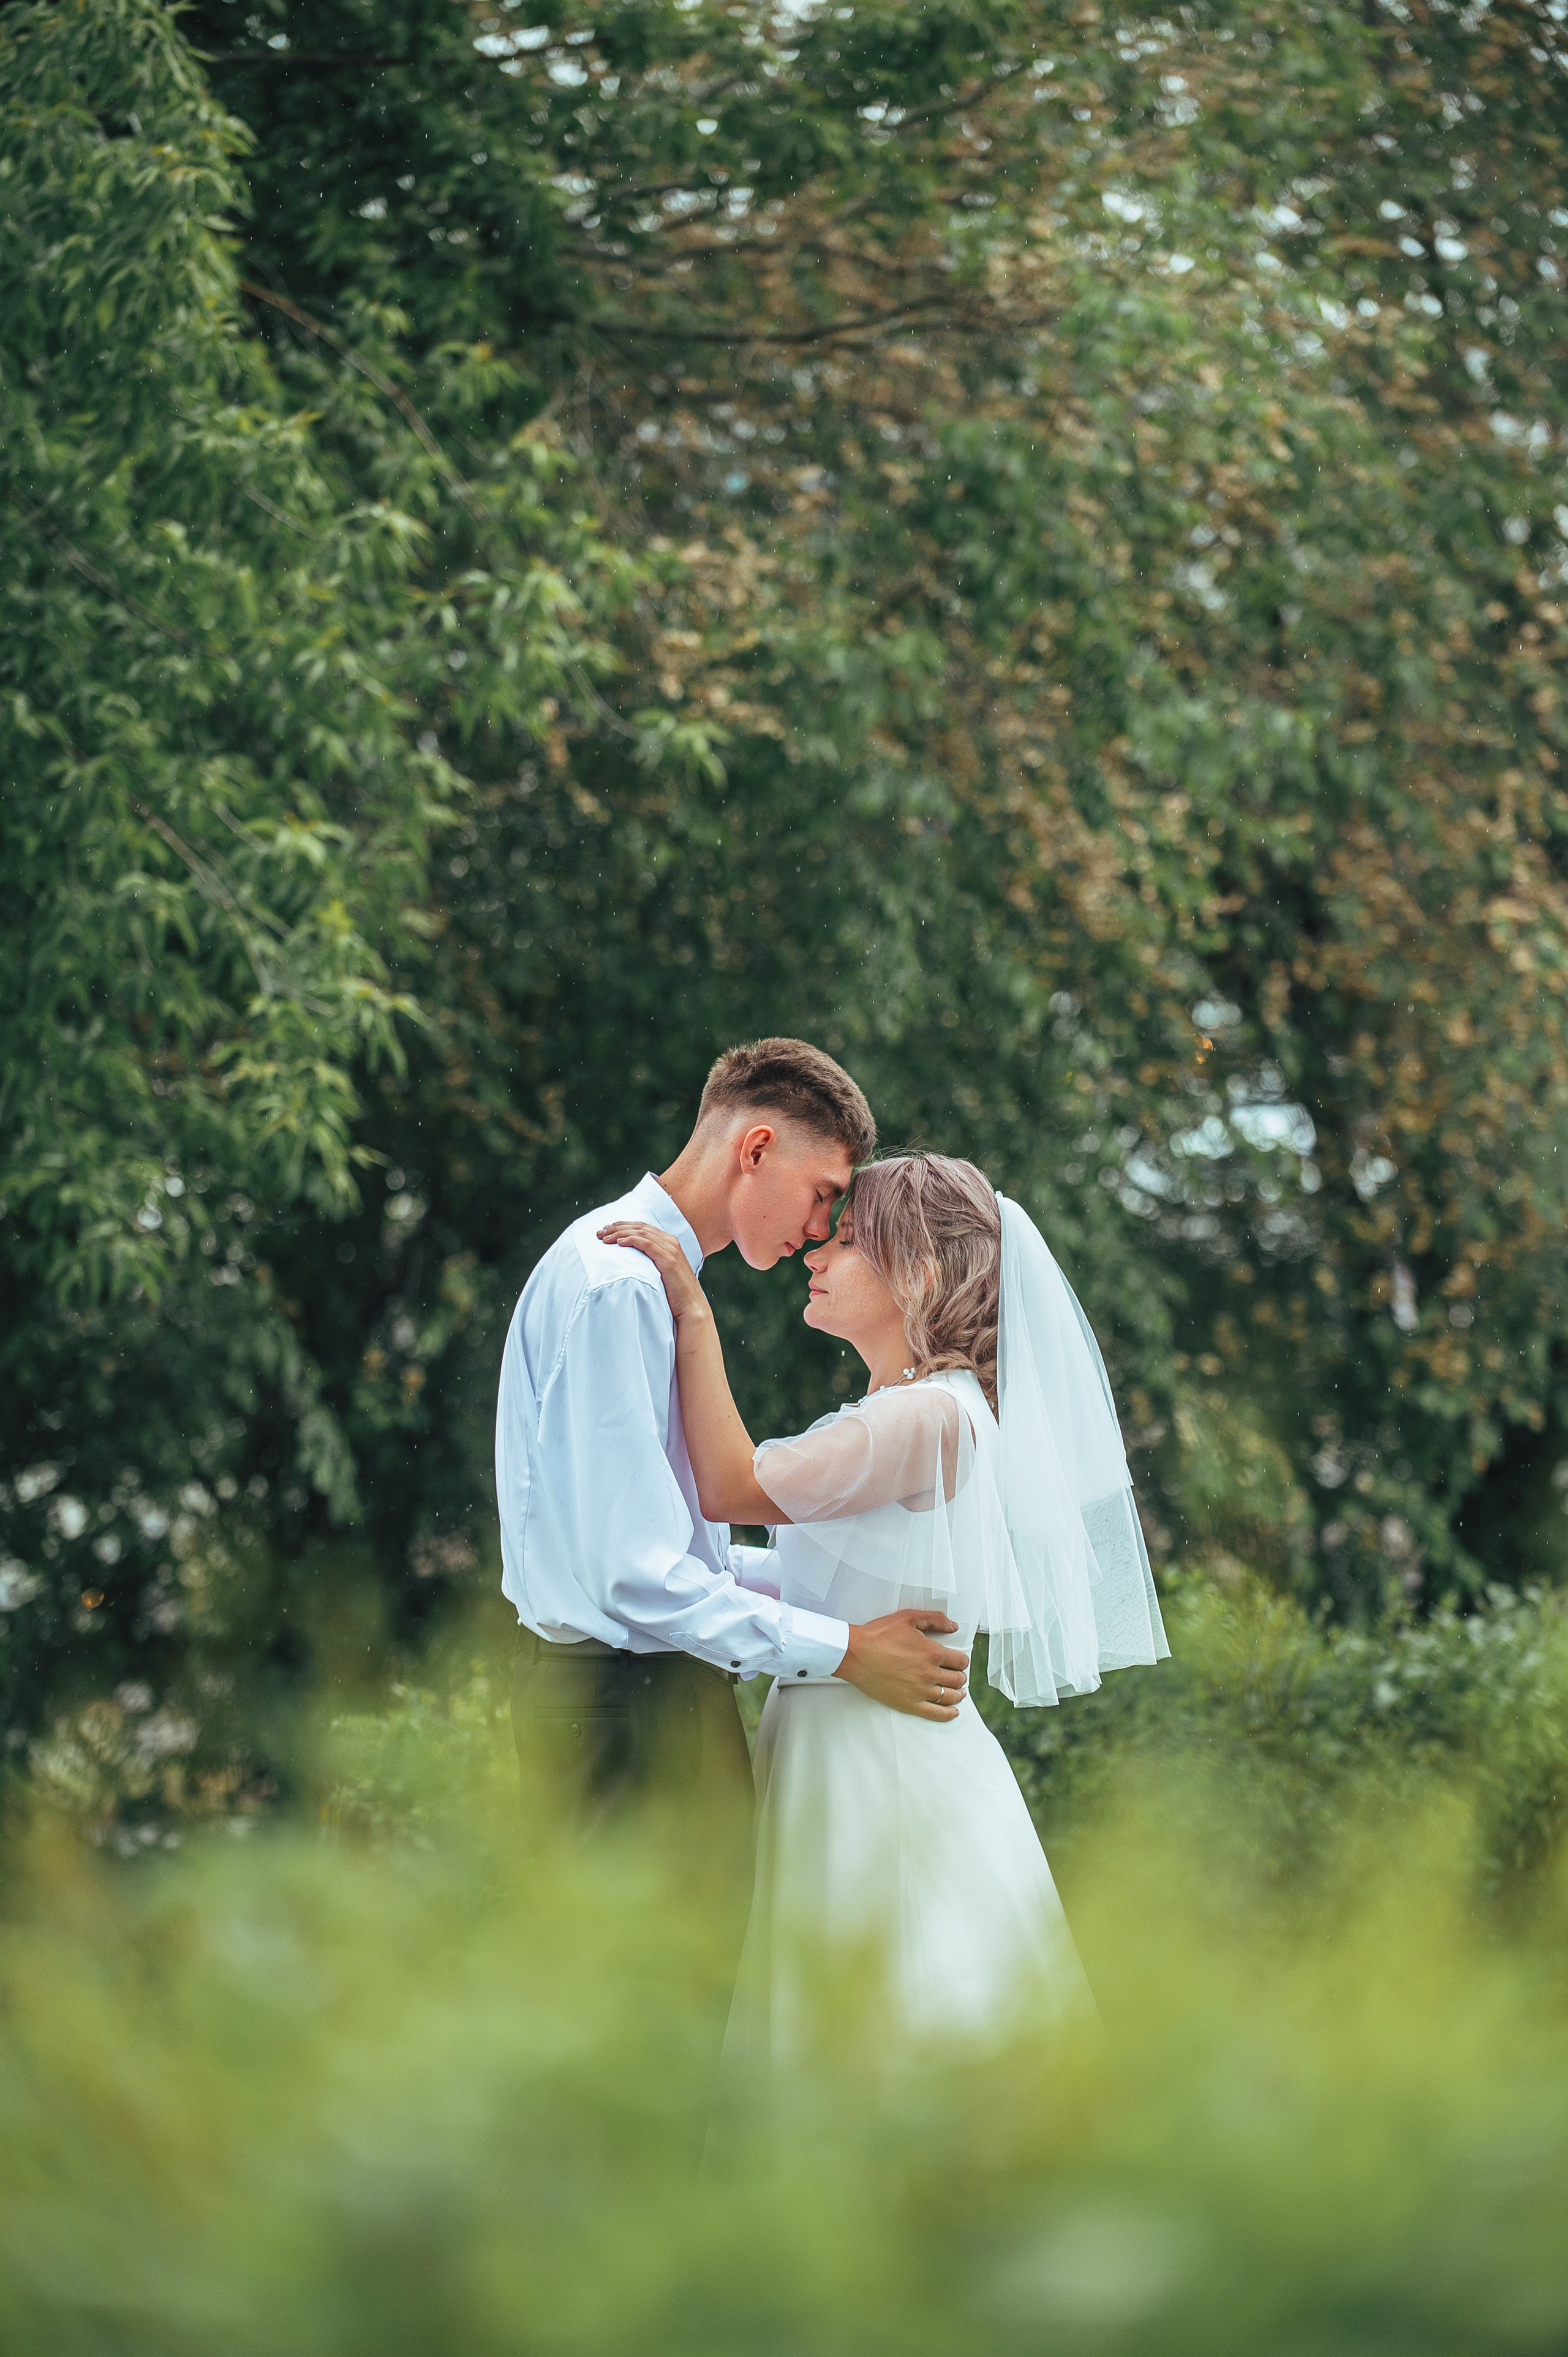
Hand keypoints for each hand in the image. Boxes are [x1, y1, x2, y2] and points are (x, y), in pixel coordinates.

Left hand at [597, 1219, 707, 1322]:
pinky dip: (631, 1240)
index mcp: (669, 1241)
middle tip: (600, 1233)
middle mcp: (671, 1242)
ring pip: (641, 1233)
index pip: (642, 1227)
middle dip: (617, 1227)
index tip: (606, 1230)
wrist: (690, 1306)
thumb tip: (630, 1259)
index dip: (622, 1226)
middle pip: (639, 1227)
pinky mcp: (668, 1260)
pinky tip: (619, 1243)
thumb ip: (650, 1260)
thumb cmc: (673, 1292)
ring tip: (604, 1238)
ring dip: (620, 1233)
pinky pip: (647, 1244)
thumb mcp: (661, 1271)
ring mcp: (671, 1249)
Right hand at [834, 1610, 969, 1721]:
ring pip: (950, 1697)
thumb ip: (935, 1620)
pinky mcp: (909, 1704)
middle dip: (960, 1676)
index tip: (959, 1660)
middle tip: (958, 1675)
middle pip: (957, 1679)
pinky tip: (953, 1711)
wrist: (855, 1654)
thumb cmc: (878, 1635)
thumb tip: (953, 1627)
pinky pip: (936, 1713)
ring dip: (958, 1694)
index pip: (959, 1660)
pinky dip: (948, 1714)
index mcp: (932, 1653)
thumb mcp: (908, 1618)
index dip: (962, 1660)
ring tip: (959, 1692)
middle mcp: (929, 1674)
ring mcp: (920, 1691)